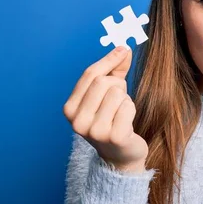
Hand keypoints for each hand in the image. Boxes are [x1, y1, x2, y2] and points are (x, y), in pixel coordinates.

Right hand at [63, 46, 147, 172]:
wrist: (121, 155)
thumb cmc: (113, 119)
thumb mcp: (109, 92)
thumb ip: (114, 70)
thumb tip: (123, 48)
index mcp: (70, 108)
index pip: (89, 75)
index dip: (108, 59)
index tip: (123, 49)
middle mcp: (78, 121)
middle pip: (103, 82)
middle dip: (117, 85)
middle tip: (120, 99)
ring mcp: (94, 131)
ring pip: (117, 94)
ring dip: (125, 100)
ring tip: (121, 113)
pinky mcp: (114, 137)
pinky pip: (128, 106)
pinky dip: (131, 110)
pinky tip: (127, 122)